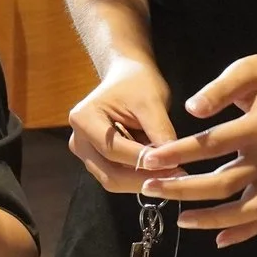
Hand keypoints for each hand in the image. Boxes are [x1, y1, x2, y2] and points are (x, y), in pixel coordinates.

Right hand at [67, 58, 175, 193]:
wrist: (126, 76)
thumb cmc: (137, 83)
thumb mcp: (151, 101)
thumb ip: (159, 130)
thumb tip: (173, 160)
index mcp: (84, 119)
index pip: (113, 149)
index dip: (142, 160)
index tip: (174, 164)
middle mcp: (78, 140)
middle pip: (109, 173)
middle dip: (143, 178)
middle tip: (177, 176)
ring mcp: (85, 153)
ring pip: (113, 180)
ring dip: (143, 180)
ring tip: (173, 174)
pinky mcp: (97, 161)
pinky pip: (117, 176)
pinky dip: (139, 177)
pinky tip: (162, 171)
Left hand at [136, 45, 256, 248]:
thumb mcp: (248, 68)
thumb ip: (219, 90)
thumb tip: (191, 110)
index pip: (213, 145)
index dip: (179, 153)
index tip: (150, 158)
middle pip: (225, 183)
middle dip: (184, 190)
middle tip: (151, 188)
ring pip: (248, 209)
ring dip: (214, 219)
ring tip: (182, 220)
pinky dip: (245, 231)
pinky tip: (219, 239)